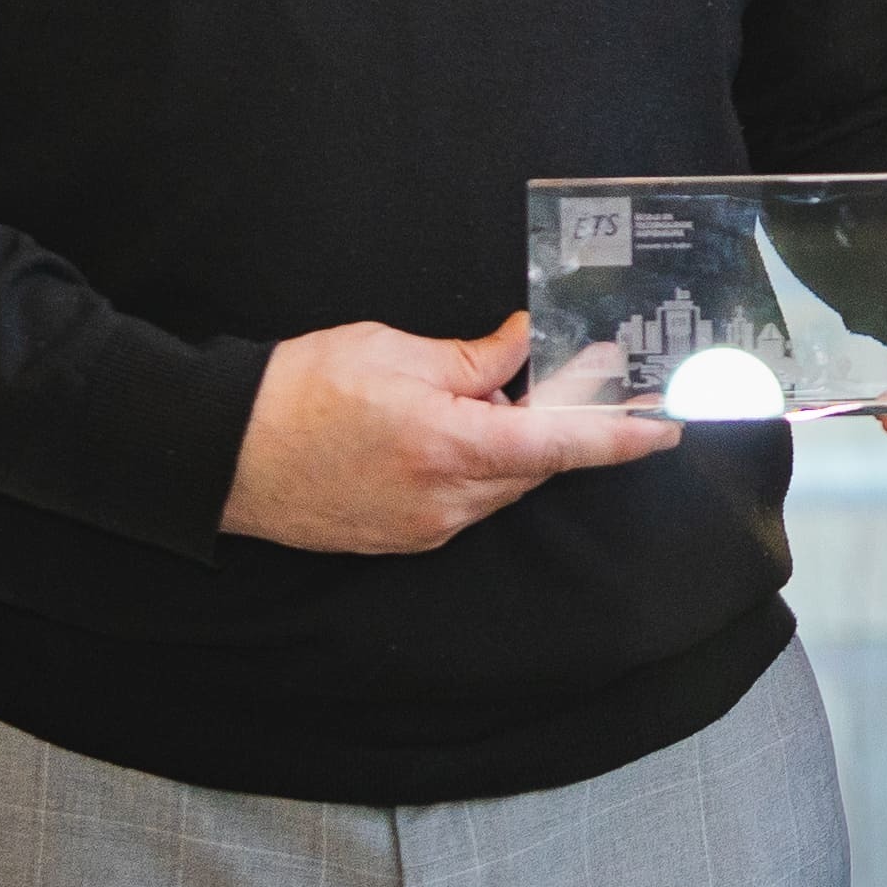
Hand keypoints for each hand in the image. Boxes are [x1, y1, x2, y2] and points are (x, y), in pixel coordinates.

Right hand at [224, 318, 675, 553]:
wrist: (220, 453)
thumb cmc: (298, 392)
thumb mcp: (394, 352)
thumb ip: (475, 359)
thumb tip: (527, 347)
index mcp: (451, 448)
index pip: (560, 447)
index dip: (620, 439)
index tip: (665, 428)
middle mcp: (446, 501)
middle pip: (534, 466)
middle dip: (556, 425)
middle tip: (573, 379)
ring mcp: (424, 527)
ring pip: (500, 485)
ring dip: (511, 445)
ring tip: (488, 396)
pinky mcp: (403, 538)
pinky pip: (464, 501)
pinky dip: (475, 466)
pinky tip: (452, 429)